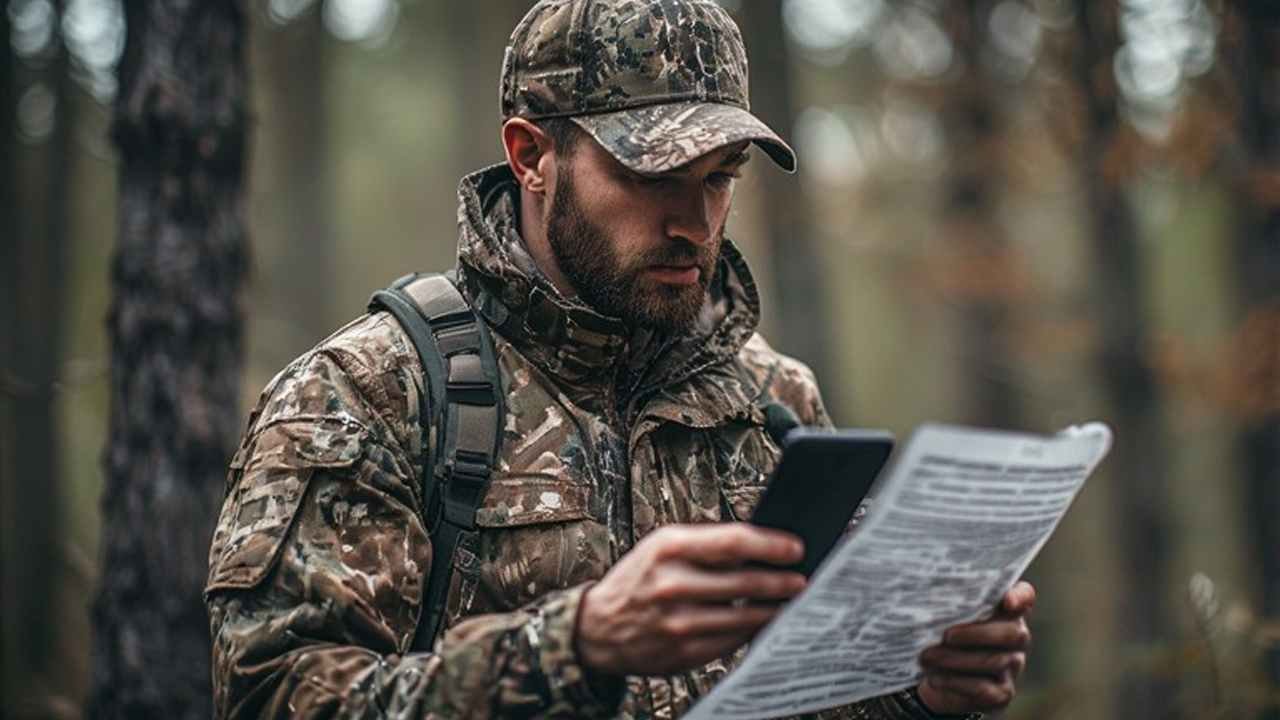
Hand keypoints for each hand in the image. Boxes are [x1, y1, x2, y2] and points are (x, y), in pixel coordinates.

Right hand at [575, 523, 806, 676]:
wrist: (598, 628)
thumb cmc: (638, 579)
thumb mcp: (661, 546)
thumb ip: (706, 543)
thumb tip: (762, 545)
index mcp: (668, 548)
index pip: (734, 542)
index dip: (771, 545)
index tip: (795, 548)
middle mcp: (672, 585)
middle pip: (746, 582)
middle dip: (782, 581)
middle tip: (803, 580)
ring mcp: (679, 623)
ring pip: (745, 616)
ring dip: (775, 608)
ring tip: (790, 601)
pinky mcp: (684, 653)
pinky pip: (733, 640)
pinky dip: (753, 630)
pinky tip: (763, 621)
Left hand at [916, 581, 1034, 714]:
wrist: (938, 674)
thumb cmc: (942, 632)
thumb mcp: (945, 613)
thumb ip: (949, 602)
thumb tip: (928, 595)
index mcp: (1006, 609)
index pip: (1025, 596)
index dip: (1020, 597)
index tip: (1007, 600)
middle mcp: (1016, 636)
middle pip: (1011, 633)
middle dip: (976, 634)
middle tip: (946, 635)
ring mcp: (1013, 665)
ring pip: (994, 661)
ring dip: (956, 659)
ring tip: (927, 656)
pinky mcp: (1002, 692)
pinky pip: (983, 689)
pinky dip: (955, 681)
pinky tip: (934, 677)